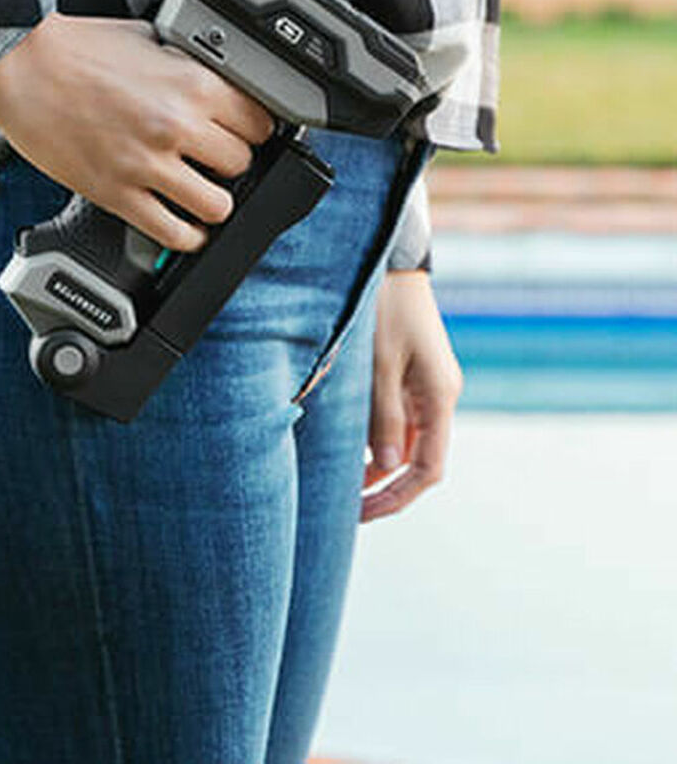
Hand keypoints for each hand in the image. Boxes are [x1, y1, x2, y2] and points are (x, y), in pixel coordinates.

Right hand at [0, 11, 275, 252]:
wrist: (18, 65)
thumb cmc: (72, 48)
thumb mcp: (146, 39)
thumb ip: (183, 65)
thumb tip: (209, 81)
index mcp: (192, 82)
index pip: (259, 122)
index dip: (252, 129)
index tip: (242, 134)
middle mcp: (177, 125)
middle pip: (242, 164)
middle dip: (231, 164)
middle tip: (214, 162)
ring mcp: (147, 164)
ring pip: (217, 206)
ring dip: (212, 203)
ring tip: (200, 195)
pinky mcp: (117, 193)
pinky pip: (172, 232)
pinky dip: (185, 235)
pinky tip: (183, 227)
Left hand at [360, 269, 463, 521]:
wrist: (391, 264)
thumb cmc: (385, 310)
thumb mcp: (378, 364)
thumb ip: (383, 416)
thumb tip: (385, 467)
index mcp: (440, 397)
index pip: (427, 469)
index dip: (398, 496)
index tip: (363, 512)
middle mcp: (438, 397)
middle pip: (415, 460)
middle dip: (382, 485)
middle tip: (344, 506)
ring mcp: (425, 387)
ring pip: (402, 441)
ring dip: (374, 461)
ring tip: (335, 478)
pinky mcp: (409, 376)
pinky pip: (395, 418)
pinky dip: (372, 435)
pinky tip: (343, 444)